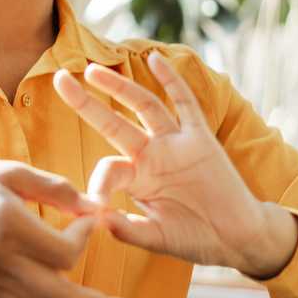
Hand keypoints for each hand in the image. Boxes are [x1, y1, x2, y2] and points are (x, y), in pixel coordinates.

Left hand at [52, 51, 278, 272]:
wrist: (238, 238)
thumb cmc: (196, 239)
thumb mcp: (158, 239)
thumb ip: (129, 231)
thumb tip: (97, 220)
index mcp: (137, 180)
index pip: (109, 168)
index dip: (98, 183)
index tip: (94, 206)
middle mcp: (152, 156)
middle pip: (113, 122)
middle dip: (86, 103)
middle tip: (59, 79)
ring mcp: (176, 144)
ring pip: (144, 106)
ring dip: (120, 87)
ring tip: (92, 70)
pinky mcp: (201, 139)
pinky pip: (185, 104)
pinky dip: (172, 81)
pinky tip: (156, 58)